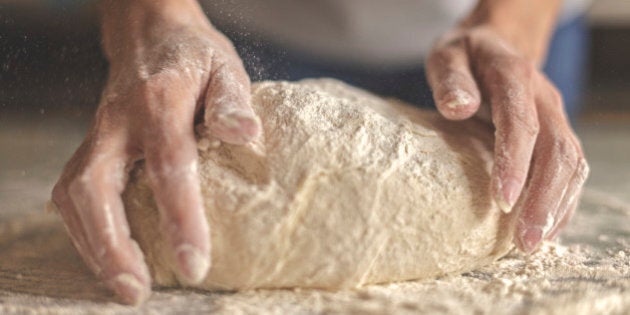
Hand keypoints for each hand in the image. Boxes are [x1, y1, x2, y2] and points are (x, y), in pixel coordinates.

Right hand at [51, 1, 258, 303]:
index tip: (193, 263)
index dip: (180, 217)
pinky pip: (73, 192)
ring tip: (124, 285)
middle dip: (113, 245)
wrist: (150, 35)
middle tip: (136, 291)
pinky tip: (107, 256)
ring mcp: (97, 134)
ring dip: (94, 245)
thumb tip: (245, 136)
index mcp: (159, 101)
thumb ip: (232, 101)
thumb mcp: (223, 67)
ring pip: (75, 194)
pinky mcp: (90, 146)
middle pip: (97, 187)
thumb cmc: (195, 57)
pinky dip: (85, 230)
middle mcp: (118, 121)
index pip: (168, 165)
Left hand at [426, 24, 588, 252]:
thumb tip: (459, 108)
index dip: (515, 164)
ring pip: (572, 164)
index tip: (500, 201)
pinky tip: (544, 229)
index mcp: (515, 77)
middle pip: (558, 151)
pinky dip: (562, 202)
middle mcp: (543, 98)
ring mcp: (555, 116)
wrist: (494, 45)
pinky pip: (570, 170)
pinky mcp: (555, 133)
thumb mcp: (447, 55)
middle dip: (543, 200)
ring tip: (531, 244)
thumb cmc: (465, 56)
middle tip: (523, 241)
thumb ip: (450, 78)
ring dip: (556, 207)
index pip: (522, 124)